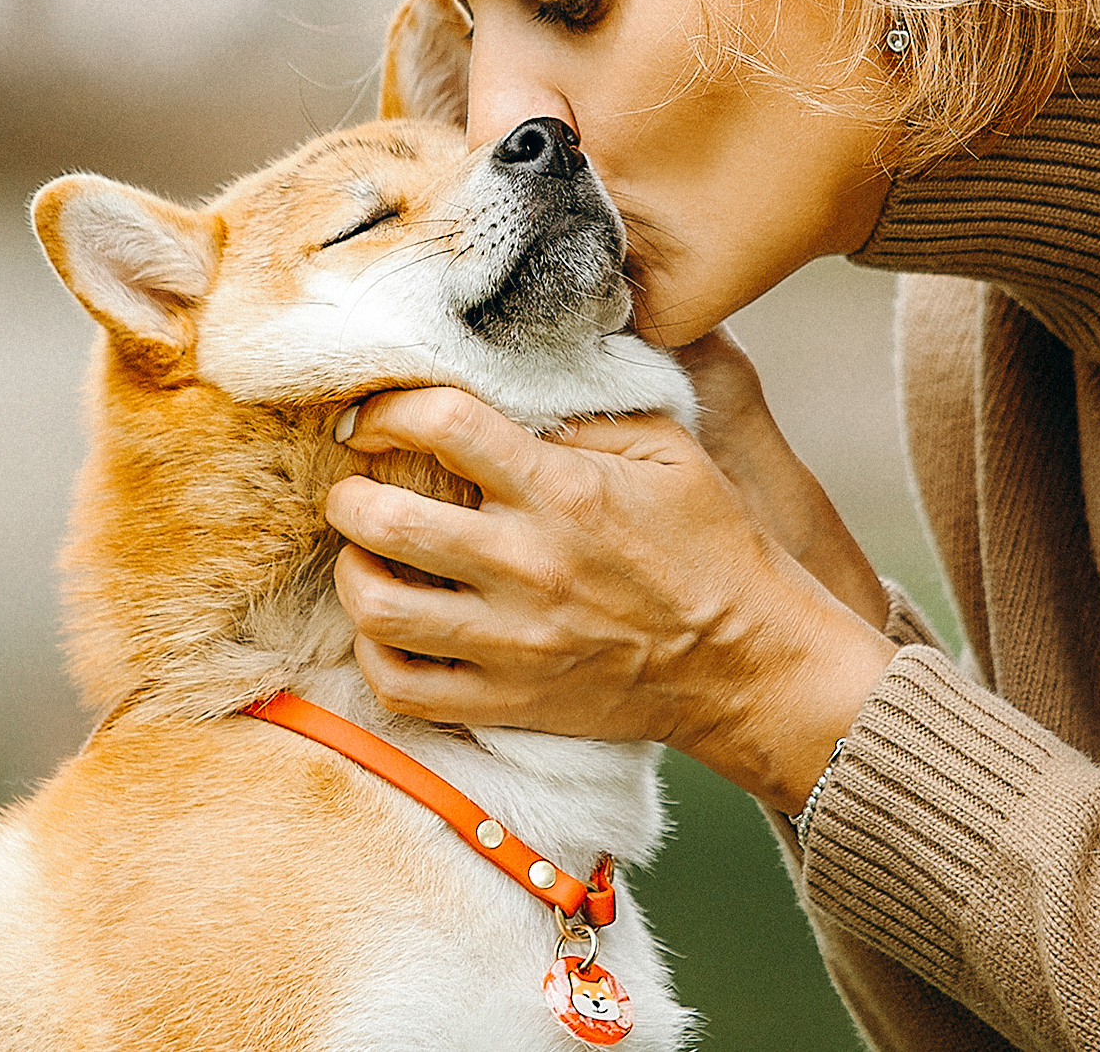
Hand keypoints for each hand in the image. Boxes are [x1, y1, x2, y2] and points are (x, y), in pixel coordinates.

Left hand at [326, 387, 894, 814]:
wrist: (749, 664)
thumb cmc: (713, 547)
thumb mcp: (668, 453)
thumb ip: (587, 418)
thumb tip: (512, 396)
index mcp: (565, 491)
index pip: (446, 426)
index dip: (392, 408)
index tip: (377, 415)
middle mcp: (528, 566)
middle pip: (387, 520)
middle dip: (349, 493)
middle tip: (353, 483)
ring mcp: (513, 643)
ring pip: (380, 611)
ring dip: (352, 573)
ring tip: (364, 553)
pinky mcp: (509, 702)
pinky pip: (404, 688)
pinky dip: (376, 655)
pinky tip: (390, 627)